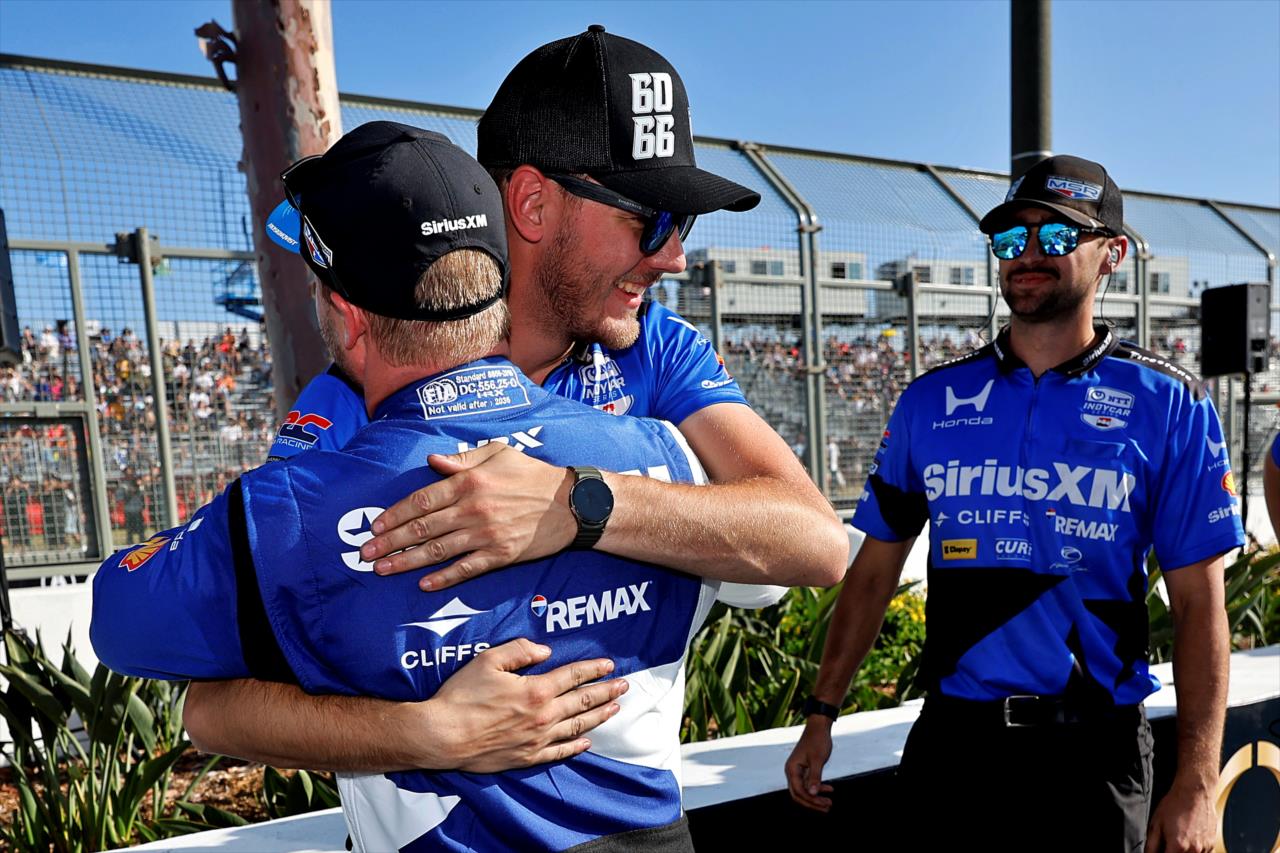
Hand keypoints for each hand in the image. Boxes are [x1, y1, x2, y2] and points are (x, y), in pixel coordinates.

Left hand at [362, 443, 576, 589]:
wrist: (571, 503)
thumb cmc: (534, 474)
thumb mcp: (499, 453)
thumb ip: (463, 458)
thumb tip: (432, 462)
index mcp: (469, 481)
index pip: (421, 500)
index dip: (395, 515)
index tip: (375, 526)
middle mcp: (473, 509)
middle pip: (423, 528)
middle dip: (390, 542)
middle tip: (365, 554)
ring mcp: (486, 534)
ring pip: (438, 551)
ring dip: (406, 562)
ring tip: (383, 570)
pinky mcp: (500, 555)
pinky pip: (465, 569)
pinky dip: (443, 578)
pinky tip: (423, 584)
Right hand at [427, 638, 626, 772]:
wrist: (442, 735)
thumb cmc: (462, 696)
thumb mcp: (488, 660)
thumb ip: (520, 650)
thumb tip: (546, 651)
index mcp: (536, 689)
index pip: (573, 676)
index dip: (593, 669)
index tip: (609, 665)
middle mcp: (542, 716)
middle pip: (583, 702)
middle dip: (606, 692)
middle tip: (624, 686)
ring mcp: (536, 740)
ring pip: (576, 726)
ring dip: (599, 716)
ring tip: (615, 708)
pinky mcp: (526, 757)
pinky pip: (559, 752)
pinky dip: (576, 746)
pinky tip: (587, 741)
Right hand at [785, 718, 835, 812]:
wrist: (818, 726)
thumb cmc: (817, 740)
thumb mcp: (817, 760)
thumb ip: (815, 778)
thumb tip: (813, 794)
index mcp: (792, 769)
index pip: (799, 792)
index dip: (811, 801)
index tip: (825, 803)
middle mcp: (792, 771)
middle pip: (799, 794)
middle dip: (813, 803)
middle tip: (827, 807)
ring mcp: (798, 770)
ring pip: (804, 790)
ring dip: (816, 797)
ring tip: (829, 802)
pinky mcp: (804, 769)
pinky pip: (809, 783)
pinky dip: (818, 788)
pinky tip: (830, 789)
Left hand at [1145, 780, 1216, 852]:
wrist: (1195, 792)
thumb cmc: (1175, 805)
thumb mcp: (1156, 824)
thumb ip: (1152, 845)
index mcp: (1178, 847)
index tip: (1161, 850)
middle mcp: (1194, 850)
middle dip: (1172, 852)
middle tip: (1167, 844)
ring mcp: (1205, 848)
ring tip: (1178, 839)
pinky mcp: (1212, 845)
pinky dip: (1194, 851)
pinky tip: (1188, 840)